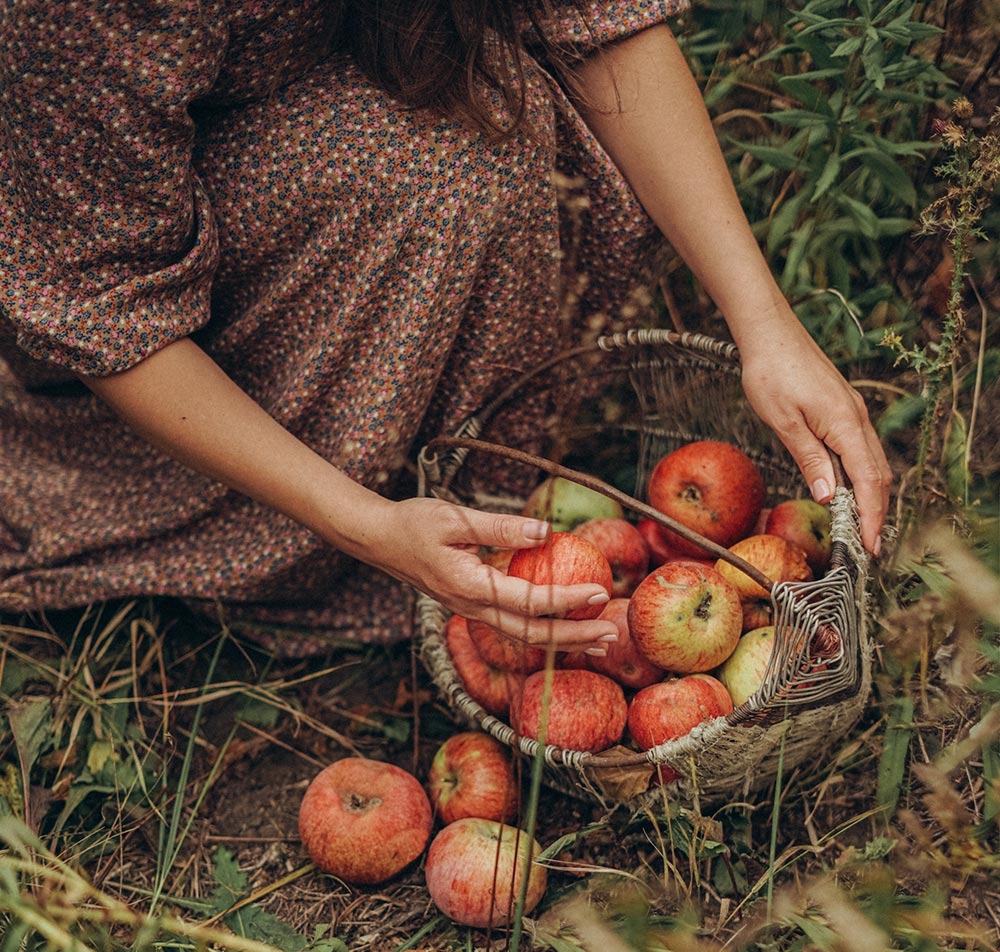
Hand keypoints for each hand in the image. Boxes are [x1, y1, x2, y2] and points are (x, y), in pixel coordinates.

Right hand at [364, 497, 618, 650]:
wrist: (379, 540)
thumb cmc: (414, 523)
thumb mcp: (456, 518)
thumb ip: (501, 527)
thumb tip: (546, 532)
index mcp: (469, 587)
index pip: (528, 601)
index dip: (566, 600)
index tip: (600, 593)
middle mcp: (472, 607)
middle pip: (531, 634)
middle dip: (574, 637)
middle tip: (612, 634)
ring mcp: (471, 611)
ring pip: (523, 636)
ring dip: (563, 640)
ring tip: (600, 640)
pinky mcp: (472, 606)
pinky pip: (513, 625)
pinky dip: (544, 630)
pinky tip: (565, 625)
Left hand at [738, 323, 891, 555]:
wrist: (769, 333)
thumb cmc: (770, 373)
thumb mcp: (784, 422)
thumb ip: (809, 459)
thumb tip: (829, 495)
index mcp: (845, 424)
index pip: (868, 481)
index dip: (871, 516)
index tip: (870, 546)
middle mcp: (857, 418)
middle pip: (878, 475)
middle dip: (876, 513)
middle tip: (867, 547)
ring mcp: (852, 412)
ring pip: (871, 462)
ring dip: (869, 495)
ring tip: (859, 526)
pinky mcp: (842, 408)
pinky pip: (859, 448)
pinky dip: (859, 475)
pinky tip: (845, 488)